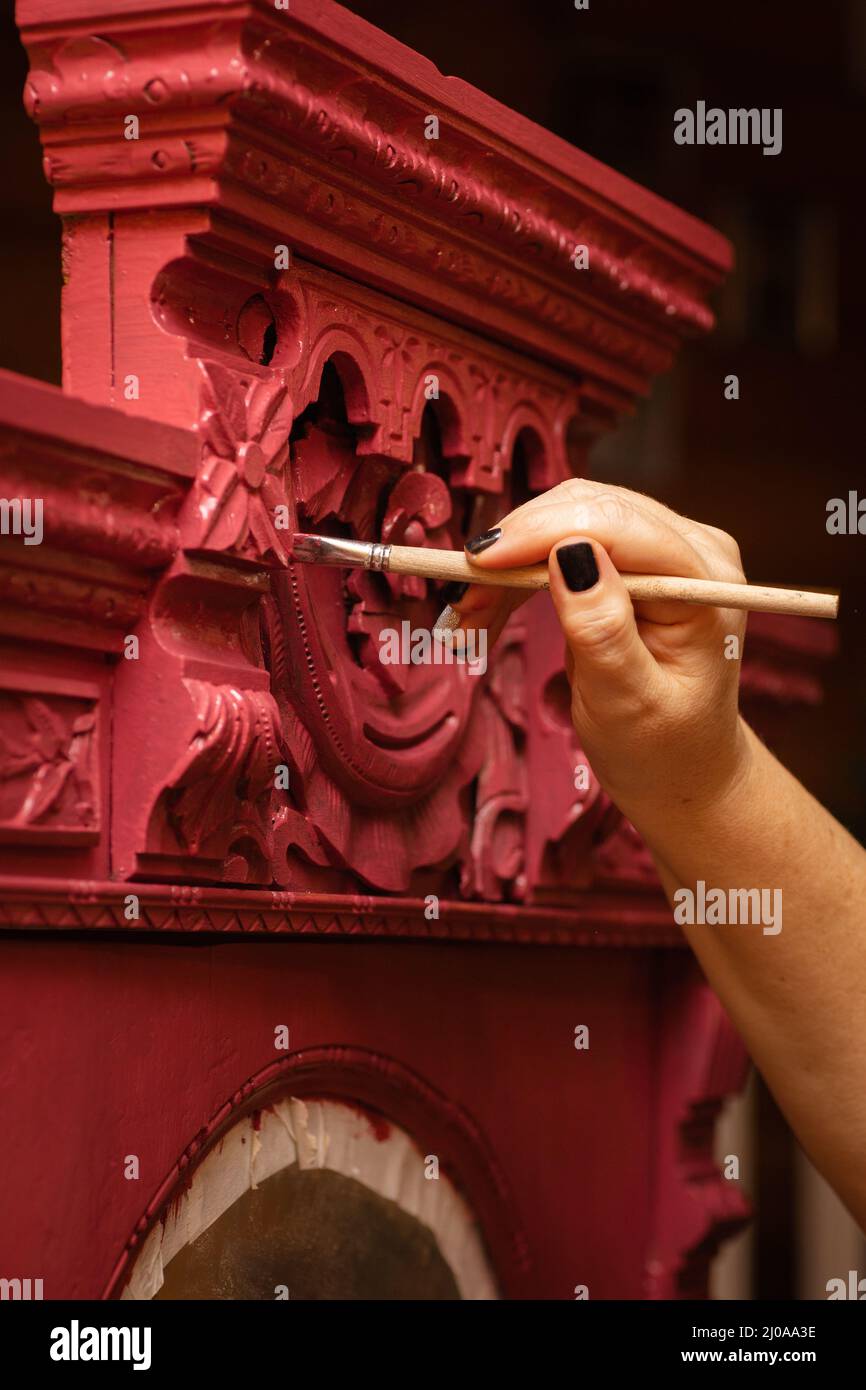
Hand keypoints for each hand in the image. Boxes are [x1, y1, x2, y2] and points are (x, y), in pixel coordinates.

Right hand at [447, 480, 750, 831]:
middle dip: (517, 547)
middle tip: (463, 600)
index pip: (620, 526)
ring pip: (569, 519)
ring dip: (511, 560)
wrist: (683, 770)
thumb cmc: (662, 746)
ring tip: (470, 614)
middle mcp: (695, 550)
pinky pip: (565, 540)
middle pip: (590, 510)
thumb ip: (603, 630)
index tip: (480, 562)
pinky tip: (490, 606)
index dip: (543, 532)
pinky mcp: (635, 559)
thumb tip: (571, 554)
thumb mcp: (628, 703)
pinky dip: (520, 571)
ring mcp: (667, 549)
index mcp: (706, 583)